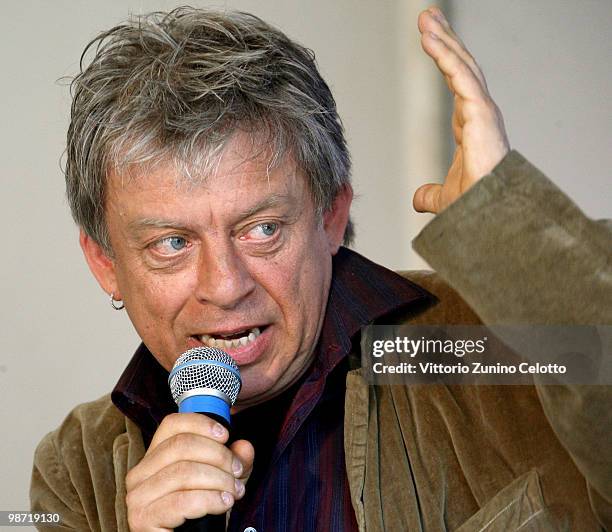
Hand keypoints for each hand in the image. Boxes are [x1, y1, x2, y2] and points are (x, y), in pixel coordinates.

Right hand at [125, 413, 253, 530]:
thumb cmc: (201, 511)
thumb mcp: (223, 478)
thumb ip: (234, 460)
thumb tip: (244, 447)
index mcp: (154, 457)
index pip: (171, 424)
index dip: (200, 423)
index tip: (225, 435)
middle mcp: (140, 473)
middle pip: (181, 445)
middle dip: (218, 456)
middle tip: (237, 470)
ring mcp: (138, 496)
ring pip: (183, 471)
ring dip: (218, 479)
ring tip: (235, 491)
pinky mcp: (143, 520)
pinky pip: (181, 501)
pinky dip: (209, 500)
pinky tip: (224, 503)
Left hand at [413, 7, 509, 213]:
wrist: (487, 214)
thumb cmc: (475, 205)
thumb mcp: (444, 198)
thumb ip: (431, 195)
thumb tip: (418, 200)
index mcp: (472, 125)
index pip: (458, 84)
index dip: (446, 61)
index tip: (433, 42)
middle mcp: (479, 113)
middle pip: (461, 67)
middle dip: (446, 40)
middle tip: (428, 18)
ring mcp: (482, 111)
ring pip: (462, 66)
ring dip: (444, 40)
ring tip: (425, 18)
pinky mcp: (481, 113)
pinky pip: (461, 77)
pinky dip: (445, 56)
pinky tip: (429, 39)